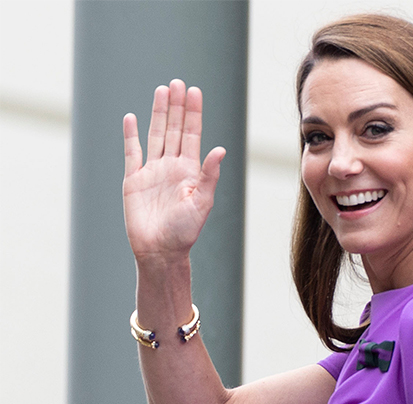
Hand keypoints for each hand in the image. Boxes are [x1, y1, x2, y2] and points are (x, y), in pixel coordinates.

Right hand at [123, 79, 224, 261]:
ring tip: (162, 91)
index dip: (193, 114)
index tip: (194, 91)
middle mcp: (171, 168)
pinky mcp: (133, 180)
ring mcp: (152, 172)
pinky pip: (132, 153)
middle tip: (178, 83)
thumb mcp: (202, 203)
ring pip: (155, 135)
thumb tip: (220, 150)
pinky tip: (132, 118)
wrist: (160, 252)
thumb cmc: (184, 232)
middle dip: (176, 107)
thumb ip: (209, 176)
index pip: (192, 135)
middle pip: (173, 129)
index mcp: (189, 172)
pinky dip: (131, 136)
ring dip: (157, 113)